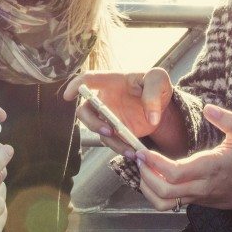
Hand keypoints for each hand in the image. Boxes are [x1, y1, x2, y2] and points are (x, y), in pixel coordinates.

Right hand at [63, 69, 180, 153]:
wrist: (164, 106)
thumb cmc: (156, 86)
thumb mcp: (159, 80)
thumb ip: (153, 93)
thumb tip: (150, 117)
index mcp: (112, 81)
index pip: (88, 79)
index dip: (75, 85)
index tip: (68, 96)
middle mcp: (105, 99)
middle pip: (84, 110)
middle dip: (91, 123)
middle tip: (108, 131)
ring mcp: (108, 116)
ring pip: (97, 130)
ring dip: (111, 141)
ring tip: (129, 149)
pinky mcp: (115, 131)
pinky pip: (111, 142)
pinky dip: (120, 148)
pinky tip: (133, 151)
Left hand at [133, 104, 231, 221]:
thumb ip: (229, 120)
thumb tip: (208, 108)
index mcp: (209, 168)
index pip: (176, 173)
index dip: (156, 163)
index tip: (143, 151)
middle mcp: (199, 185)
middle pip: (165, 190)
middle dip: (146, 174)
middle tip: (138, 156)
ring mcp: (193, 197)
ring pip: (162, 202)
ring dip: (146, 186)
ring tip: (142, 167)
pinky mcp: (189, 202)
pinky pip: (166, 205)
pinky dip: (152, 194)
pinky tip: (150, 178)